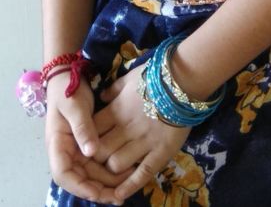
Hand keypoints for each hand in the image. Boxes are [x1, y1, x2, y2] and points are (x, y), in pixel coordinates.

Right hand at [45, 72, 132, 203]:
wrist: (68, 73)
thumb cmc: (68, 88)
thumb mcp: (75, 105)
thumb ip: (82, 127)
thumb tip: (91, 152)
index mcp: (56, 143)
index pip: (63, 173)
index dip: (80, 186)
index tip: (98, 193)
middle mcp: (64, 150)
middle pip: (78, 178)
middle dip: (97, 190)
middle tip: (118, 197)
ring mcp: (74, 148)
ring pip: (88, 173)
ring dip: (104, 182)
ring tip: (125, 188)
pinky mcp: (84, 143)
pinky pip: (94, 162)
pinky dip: (106, 169)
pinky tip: (122, 173)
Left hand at [93, 65, 191, 201]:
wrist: (183, 80)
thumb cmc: (155, 76)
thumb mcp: (129, 78)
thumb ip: (114, 90)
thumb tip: (101, 96)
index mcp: (116, 111)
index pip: (91, 132)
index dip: (87, 140)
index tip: (86, 144)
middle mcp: (126, 129)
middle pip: (100, 151)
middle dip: (96, 158)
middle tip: (97, 161)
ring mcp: (143, 143)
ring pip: (116, 165)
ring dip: (112, 169)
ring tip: (114, 170)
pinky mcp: (160, 152)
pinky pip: (142, 173)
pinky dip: (129, 186)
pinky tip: (119, 196)